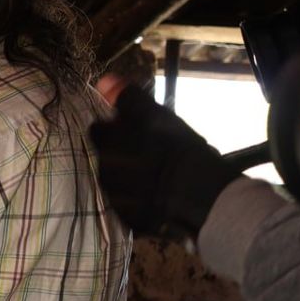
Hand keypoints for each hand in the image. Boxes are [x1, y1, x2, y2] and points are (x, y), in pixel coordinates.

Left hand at [89, 84, 238, 236]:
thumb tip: (102, 81)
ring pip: (118, 182)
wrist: (202, 198)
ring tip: (161, 176)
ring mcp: (116, 198)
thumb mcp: (154, 116)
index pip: (98, 130)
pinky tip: (162, 197)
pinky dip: (142, 201)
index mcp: (106, 145)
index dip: (114, 127)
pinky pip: (131, 206)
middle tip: (154, 153)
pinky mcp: (130, 219)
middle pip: (107, 156)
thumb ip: (126, 98)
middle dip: (123, 154)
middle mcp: (104, 172)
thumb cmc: (179, 150)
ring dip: (132, 178)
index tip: (136, 129)